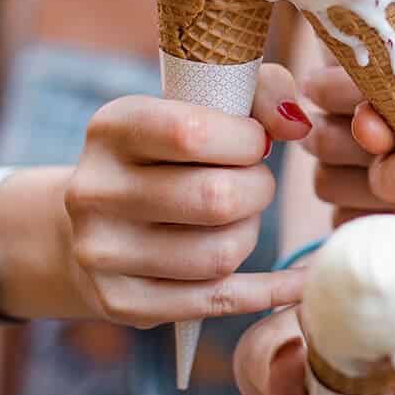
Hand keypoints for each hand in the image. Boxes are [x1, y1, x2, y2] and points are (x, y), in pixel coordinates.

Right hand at [65, 64, 314, 325]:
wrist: (94, 223)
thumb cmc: (167, 155)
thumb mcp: (199, 107)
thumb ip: (258, 93)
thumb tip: (296, 124)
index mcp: (111, 130)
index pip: (193, 134)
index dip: (246, 140)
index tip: (253, 142)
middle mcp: (95, 191)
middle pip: (216, 198)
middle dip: (257, 190)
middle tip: (251, 184)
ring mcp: (101, 253)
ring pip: (221, 254)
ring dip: (249, 234)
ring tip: (234, 219)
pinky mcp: (121, 301)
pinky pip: (219, 301)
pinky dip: (269, 289)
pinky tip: (300, 280)